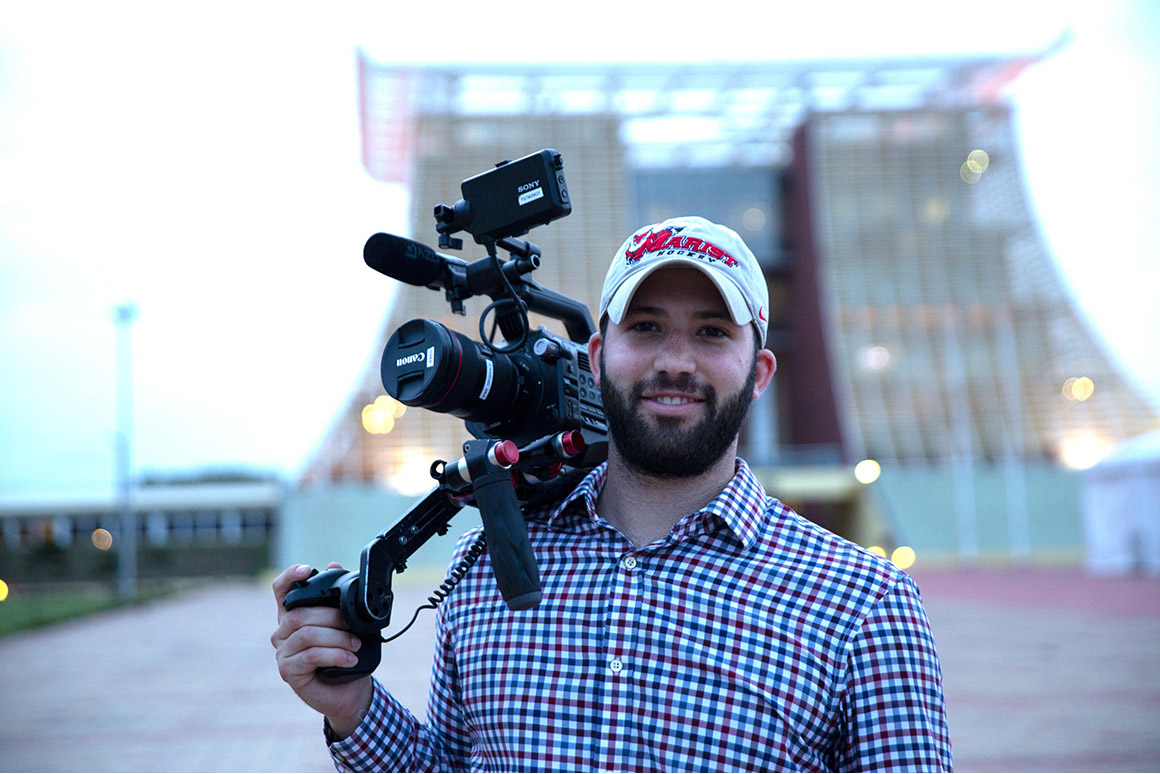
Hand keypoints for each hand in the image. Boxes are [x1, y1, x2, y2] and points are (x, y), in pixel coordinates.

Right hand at [271, 563, 373, 738]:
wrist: (349, 691)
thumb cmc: (345, 655)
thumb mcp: (348, 624)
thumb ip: (339, 598)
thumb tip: (334, 565)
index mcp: (293, 615)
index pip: (281, 591)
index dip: (290, 577)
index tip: (308, 570)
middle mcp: (282, 632)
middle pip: (299, 613)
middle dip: (331, 616)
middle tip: (353, 625)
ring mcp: (283, 652)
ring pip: (307, 635)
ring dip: (337, 637)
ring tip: (355, 645)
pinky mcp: (288, 670)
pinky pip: (311, 656)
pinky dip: (335, 655)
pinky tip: (350, 659)